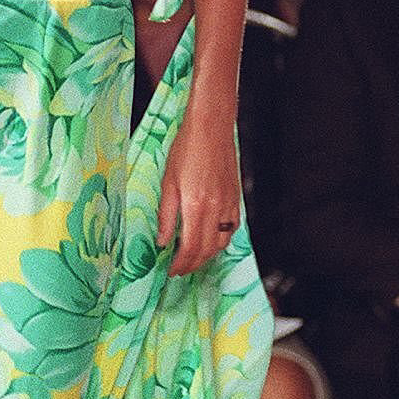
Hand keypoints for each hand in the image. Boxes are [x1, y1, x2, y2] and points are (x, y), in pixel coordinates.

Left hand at [157, 112, 240, 276]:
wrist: (211, 127)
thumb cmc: (187, 149)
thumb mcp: (168, 183)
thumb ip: (166, 216)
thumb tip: (162, 241)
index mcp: (196, 206)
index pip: (190, 247)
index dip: (181, 264)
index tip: (171, 270)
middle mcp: (216, 209)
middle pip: (207, 250)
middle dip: (193, 265)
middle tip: (180, 269)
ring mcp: (229, 204)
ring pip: (222, 242)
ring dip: (207, 255)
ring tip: (192, 258)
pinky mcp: (236, 198)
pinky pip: (232, 228)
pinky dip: (221, 240)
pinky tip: (210, 239)